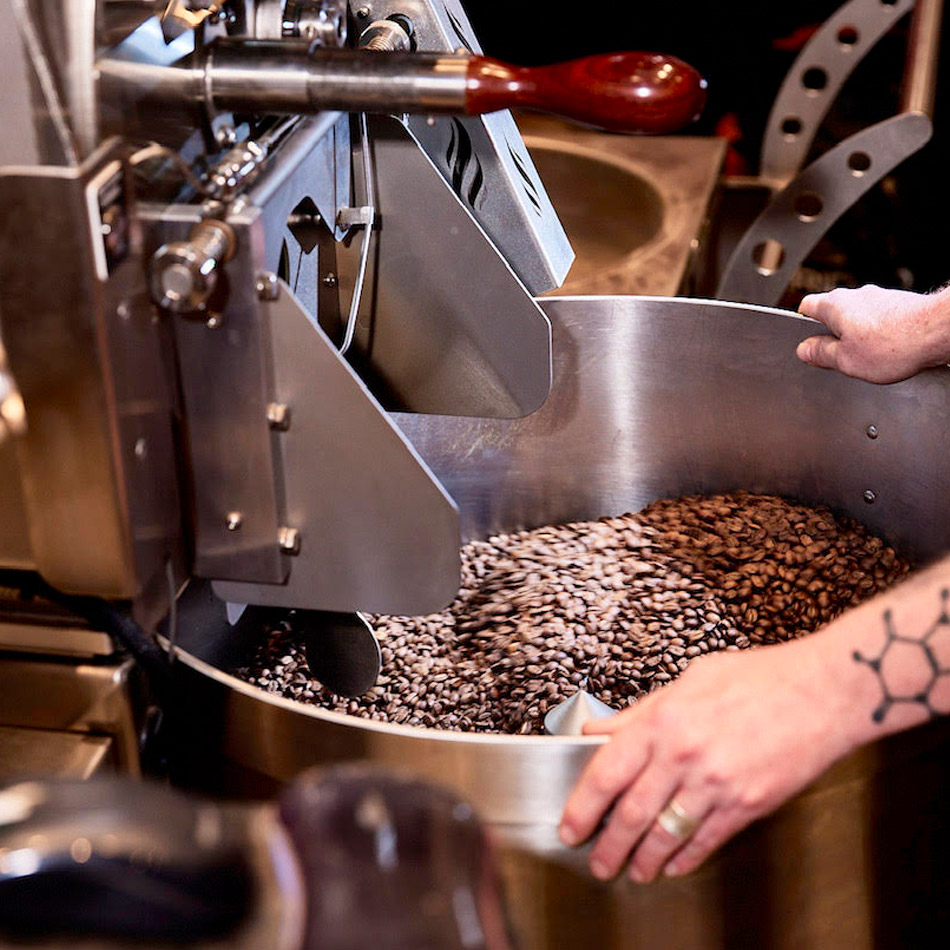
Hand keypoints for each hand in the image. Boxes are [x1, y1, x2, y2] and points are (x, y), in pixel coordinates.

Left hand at [558, 642, 852, 882]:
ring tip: (634, 871)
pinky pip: (707, 840)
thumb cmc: (759, 677)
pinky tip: (674, 864)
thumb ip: (640, 713)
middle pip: (632, 813)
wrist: (822, 692)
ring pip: (666, 834)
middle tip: (598, 862)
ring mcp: (718, 784)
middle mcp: (685, 756)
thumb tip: (601, 732)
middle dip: (609, 846)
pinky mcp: (748, 804)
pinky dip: (686, 857)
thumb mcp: (688, 680)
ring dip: (644, 860)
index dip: (583, 806)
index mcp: (664, 721)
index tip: (571, 826)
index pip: (606, 773)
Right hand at [796, 284, 949, 382]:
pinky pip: (878, 320)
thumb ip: (821, 354)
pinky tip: (887, 351)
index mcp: (834, 306)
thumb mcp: (845, 360)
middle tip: (837, 357)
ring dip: (857, 335)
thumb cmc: (894, 344)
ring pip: (857, 317)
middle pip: (832, 313)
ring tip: (866, 357)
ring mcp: (879, 298)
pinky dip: (878, 334)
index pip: (806, 307)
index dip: (802, 326)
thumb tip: (804, 350)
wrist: (938, 331)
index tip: (807, 342)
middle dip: (832, 334)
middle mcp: (856, 296)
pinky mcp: (899, 304)